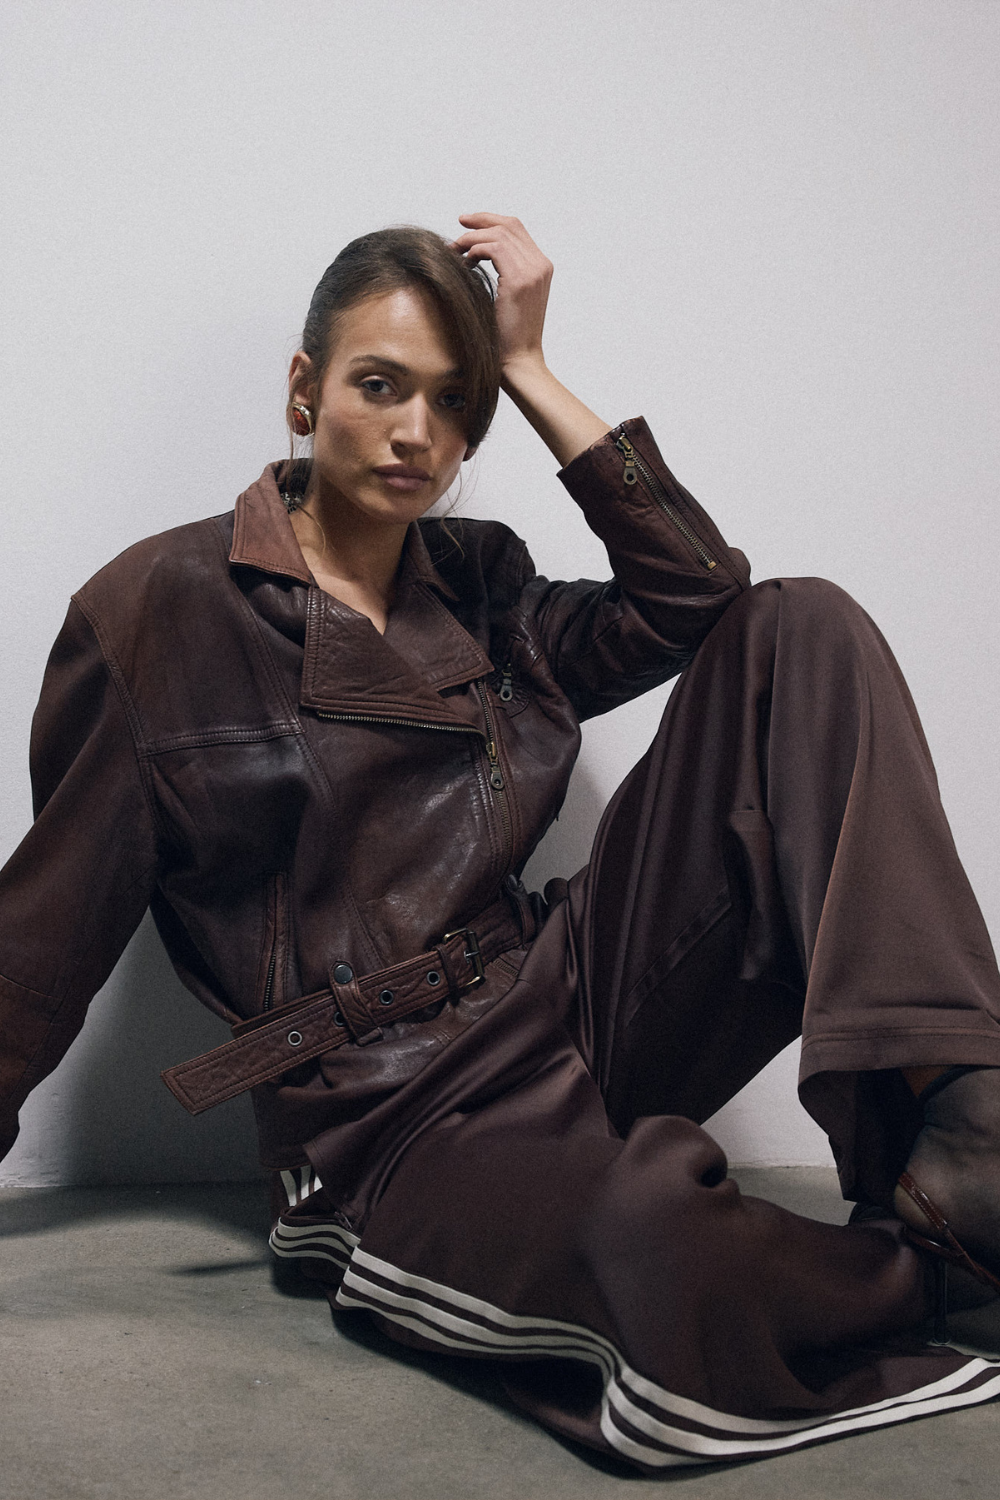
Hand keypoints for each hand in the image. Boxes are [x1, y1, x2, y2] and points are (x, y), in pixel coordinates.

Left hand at [451, 213, 552, 371]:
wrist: (519, 361)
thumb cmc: (508, 336)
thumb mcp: (508, 297)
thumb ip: (504, 272)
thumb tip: (477, 253)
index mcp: (541, 268)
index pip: (517, 229)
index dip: (491, 220)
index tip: (467, 224)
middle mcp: (541, 265)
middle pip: (509, 225)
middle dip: (480, 221)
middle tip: (458, 225)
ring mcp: (533, 272)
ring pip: (499, 234)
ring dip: (472, 237)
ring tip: (455, 249)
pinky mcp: (520, 281)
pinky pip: (494, 248)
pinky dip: (475, 249)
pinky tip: (463, 262)